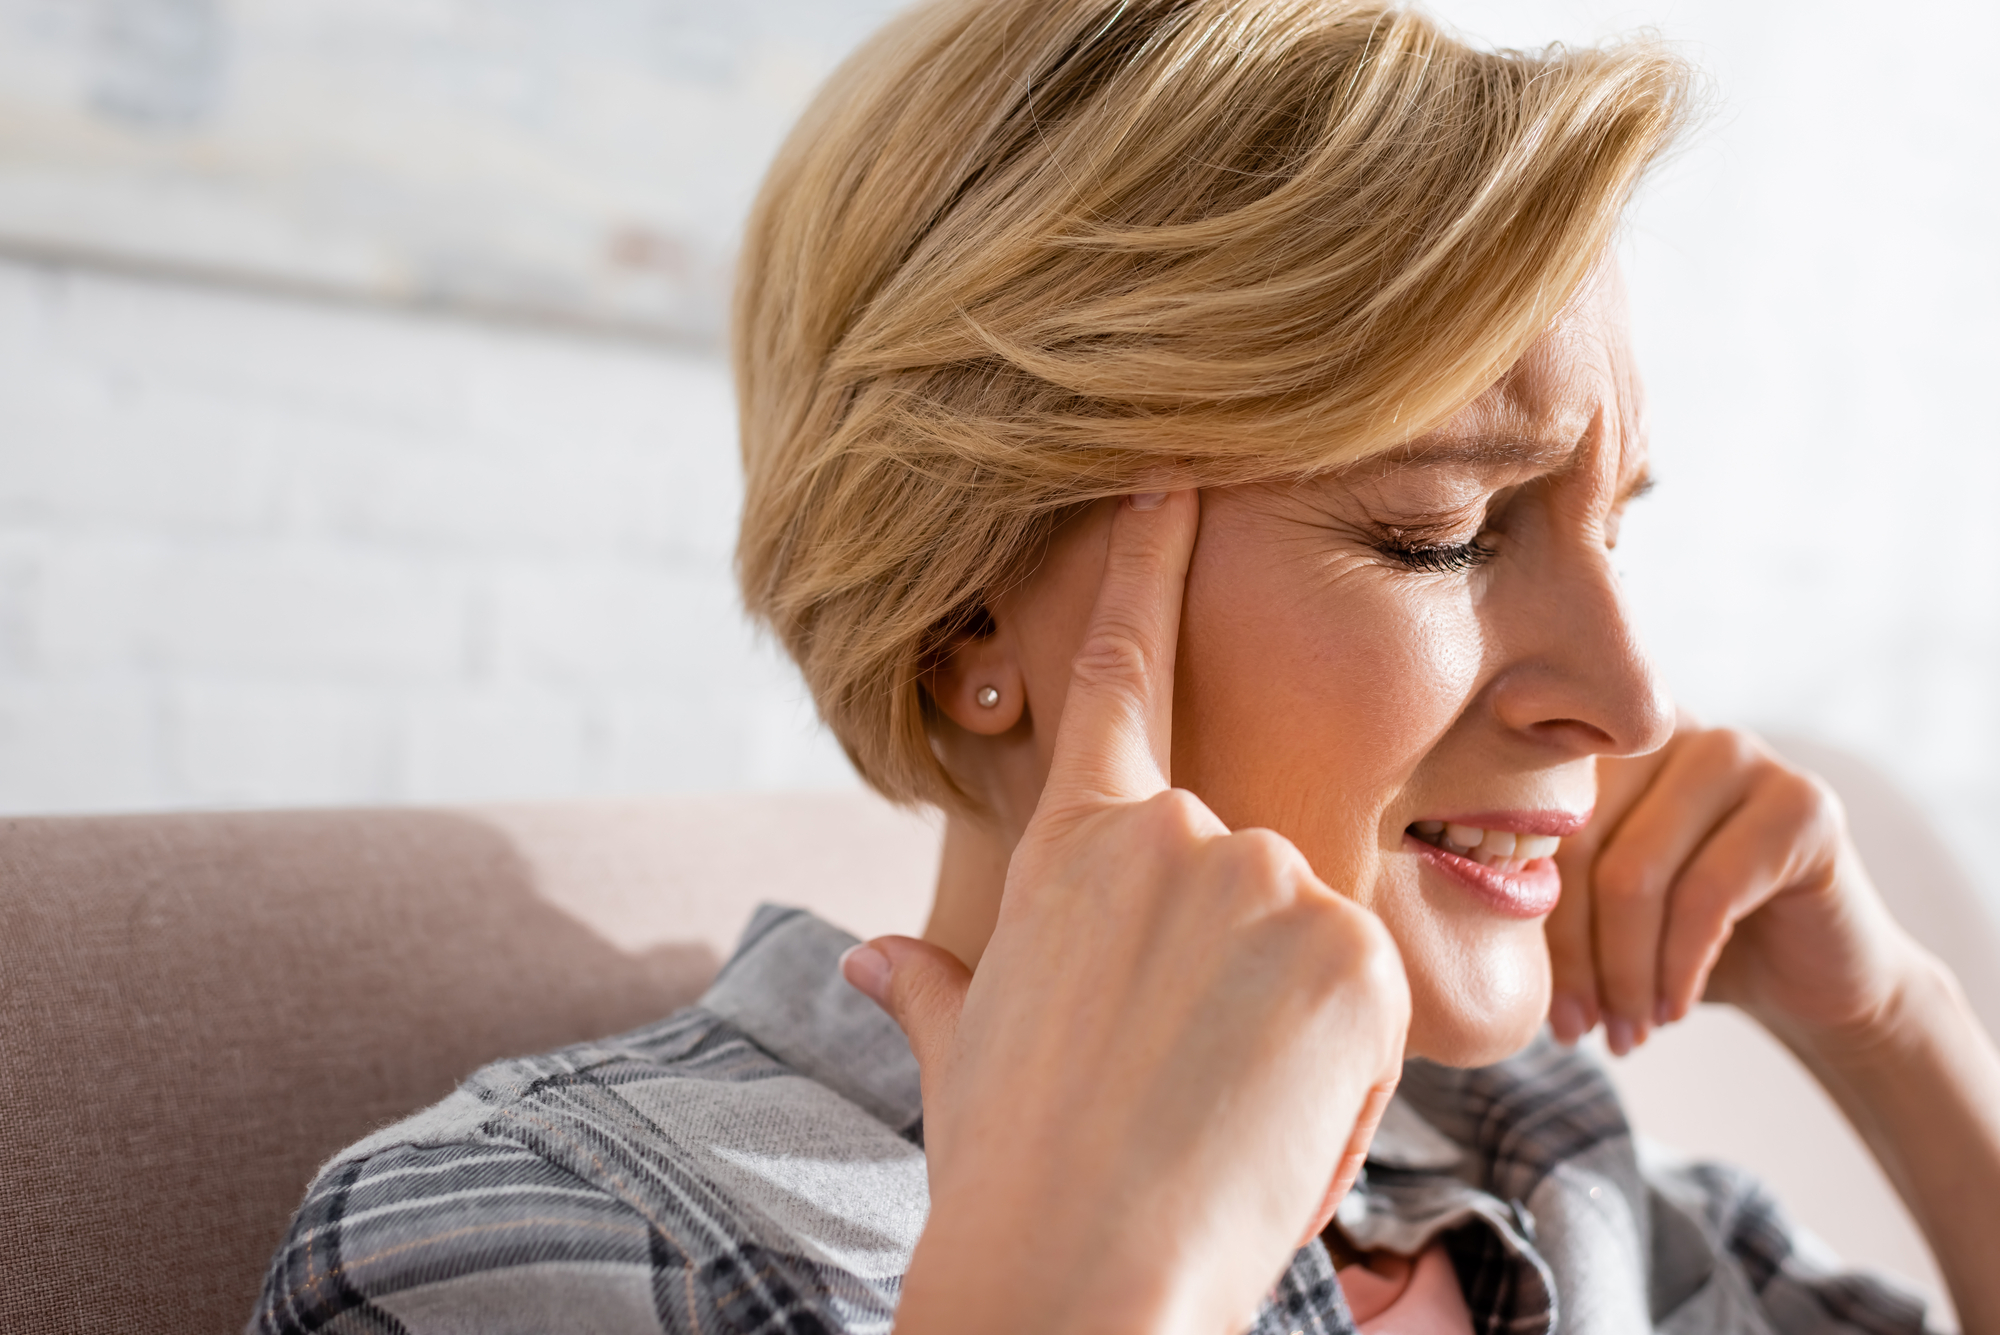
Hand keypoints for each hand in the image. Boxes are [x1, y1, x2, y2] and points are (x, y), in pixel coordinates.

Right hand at [843, 490, 1410, 1334]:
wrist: (1078, 1266)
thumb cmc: (1011, 1162)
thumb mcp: (965, 1051)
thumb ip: (935, 987)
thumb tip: (867, 960)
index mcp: (1076, 844)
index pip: (1116, 669)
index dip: (1144, 564)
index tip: (1173, 472)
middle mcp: (1176, 835)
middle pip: (1241, 865)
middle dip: (1232, 961)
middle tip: (1183, 1070)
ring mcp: (1266, 883)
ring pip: (1309, 935)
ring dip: (1285, 1021)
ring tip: (1217, 1107)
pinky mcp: (1351, 952)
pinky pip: (1366, 998)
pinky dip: (1337, 1066)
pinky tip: (1271, 1118)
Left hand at [1545, 716, 1920, 1053]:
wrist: (1808, 977)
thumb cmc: (1678, 940)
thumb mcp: (1592, 912)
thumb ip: (1535, 892)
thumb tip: (1456, 928)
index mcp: (1600, 738)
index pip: (1528, 814)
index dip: (1522, 911)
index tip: (1533, 997)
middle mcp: (1665, 727)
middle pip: (1577, 842)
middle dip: (1572, 952)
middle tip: (1577, 1028)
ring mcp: (1739, 753)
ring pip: (1636, 874)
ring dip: (1625, 972)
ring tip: (1625, 1032)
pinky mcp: (1802, 804)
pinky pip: (1708, 894)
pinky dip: (1679, 967)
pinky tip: (1674, 1010)